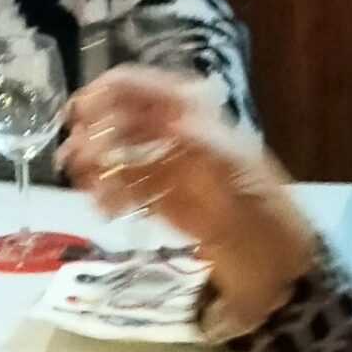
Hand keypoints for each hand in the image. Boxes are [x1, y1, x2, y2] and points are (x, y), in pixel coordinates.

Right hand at [65, 69, 311, 329]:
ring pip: (110, 152)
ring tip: (87, 189)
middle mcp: (170, 127)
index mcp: (191, 109)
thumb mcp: (236, 174)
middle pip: (113, 117)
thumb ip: (201, 145)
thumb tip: (172, 124)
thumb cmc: (263, 214)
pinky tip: (104, 210)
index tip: (77, 119)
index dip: (101, 95)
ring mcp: (161, 163)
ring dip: (93, 166)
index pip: (134, 86)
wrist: (276, 266)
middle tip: (75, 162)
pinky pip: (119, 186)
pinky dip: (105, 194)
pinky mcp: (156, 197)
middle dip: (91, 135)